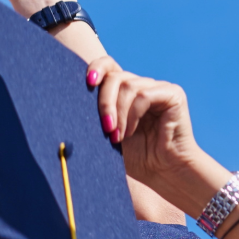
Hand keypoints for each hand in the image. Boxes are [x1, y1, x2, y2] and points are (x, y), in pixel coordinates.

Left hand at [90, 63, 204, 200]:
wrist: (163, 173)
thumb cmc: (135, 158)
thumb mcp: (107, 134)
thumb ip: (94, 116)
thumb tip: (66, 102)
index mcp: (125, 92)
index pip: (109, 66)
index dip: (97, 68)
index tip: (88, 83)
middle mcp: (142, 85)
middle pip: (115, 76)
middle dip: (104, 102)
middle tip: (105, 128)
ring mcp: (158, 88)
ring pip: (128, 86)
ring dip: (118, 113)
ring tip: (117, 137)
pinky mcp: (173, 94)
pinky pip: (144, 96)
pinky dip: (132, 115)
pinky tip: (130, 133)